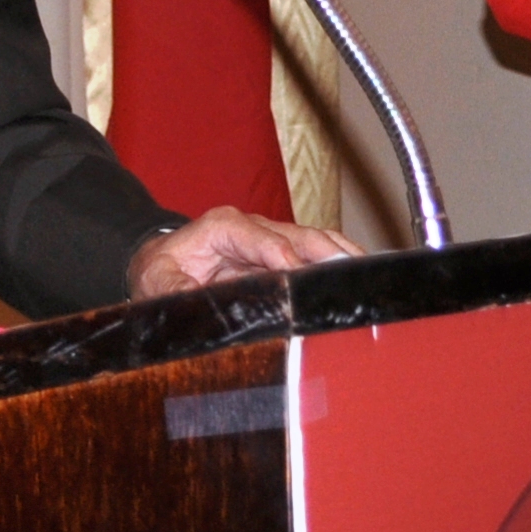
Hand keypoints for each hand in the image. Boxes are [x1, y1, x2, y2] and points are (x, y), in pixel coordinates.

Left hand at [127, 206, 359, 297]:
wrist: (159, 262)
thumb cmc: (160, 271)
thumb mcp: (158, 282)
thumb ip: (176, 292)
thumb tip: (193, 303)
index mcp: (224, 228)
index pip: (267, 242)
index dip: (290, 260)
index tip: (309, 279)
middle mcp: (252, 228)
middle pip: (300, 237)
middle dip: (329, 254)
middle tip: (355, 274)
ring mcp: (269, 238)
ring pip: (315, 242)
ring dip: (342, 256)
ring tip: (372, 274)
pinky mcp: (280, 254)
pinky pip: (314, 255)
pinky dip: (339, 263)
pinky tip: (362, 277)